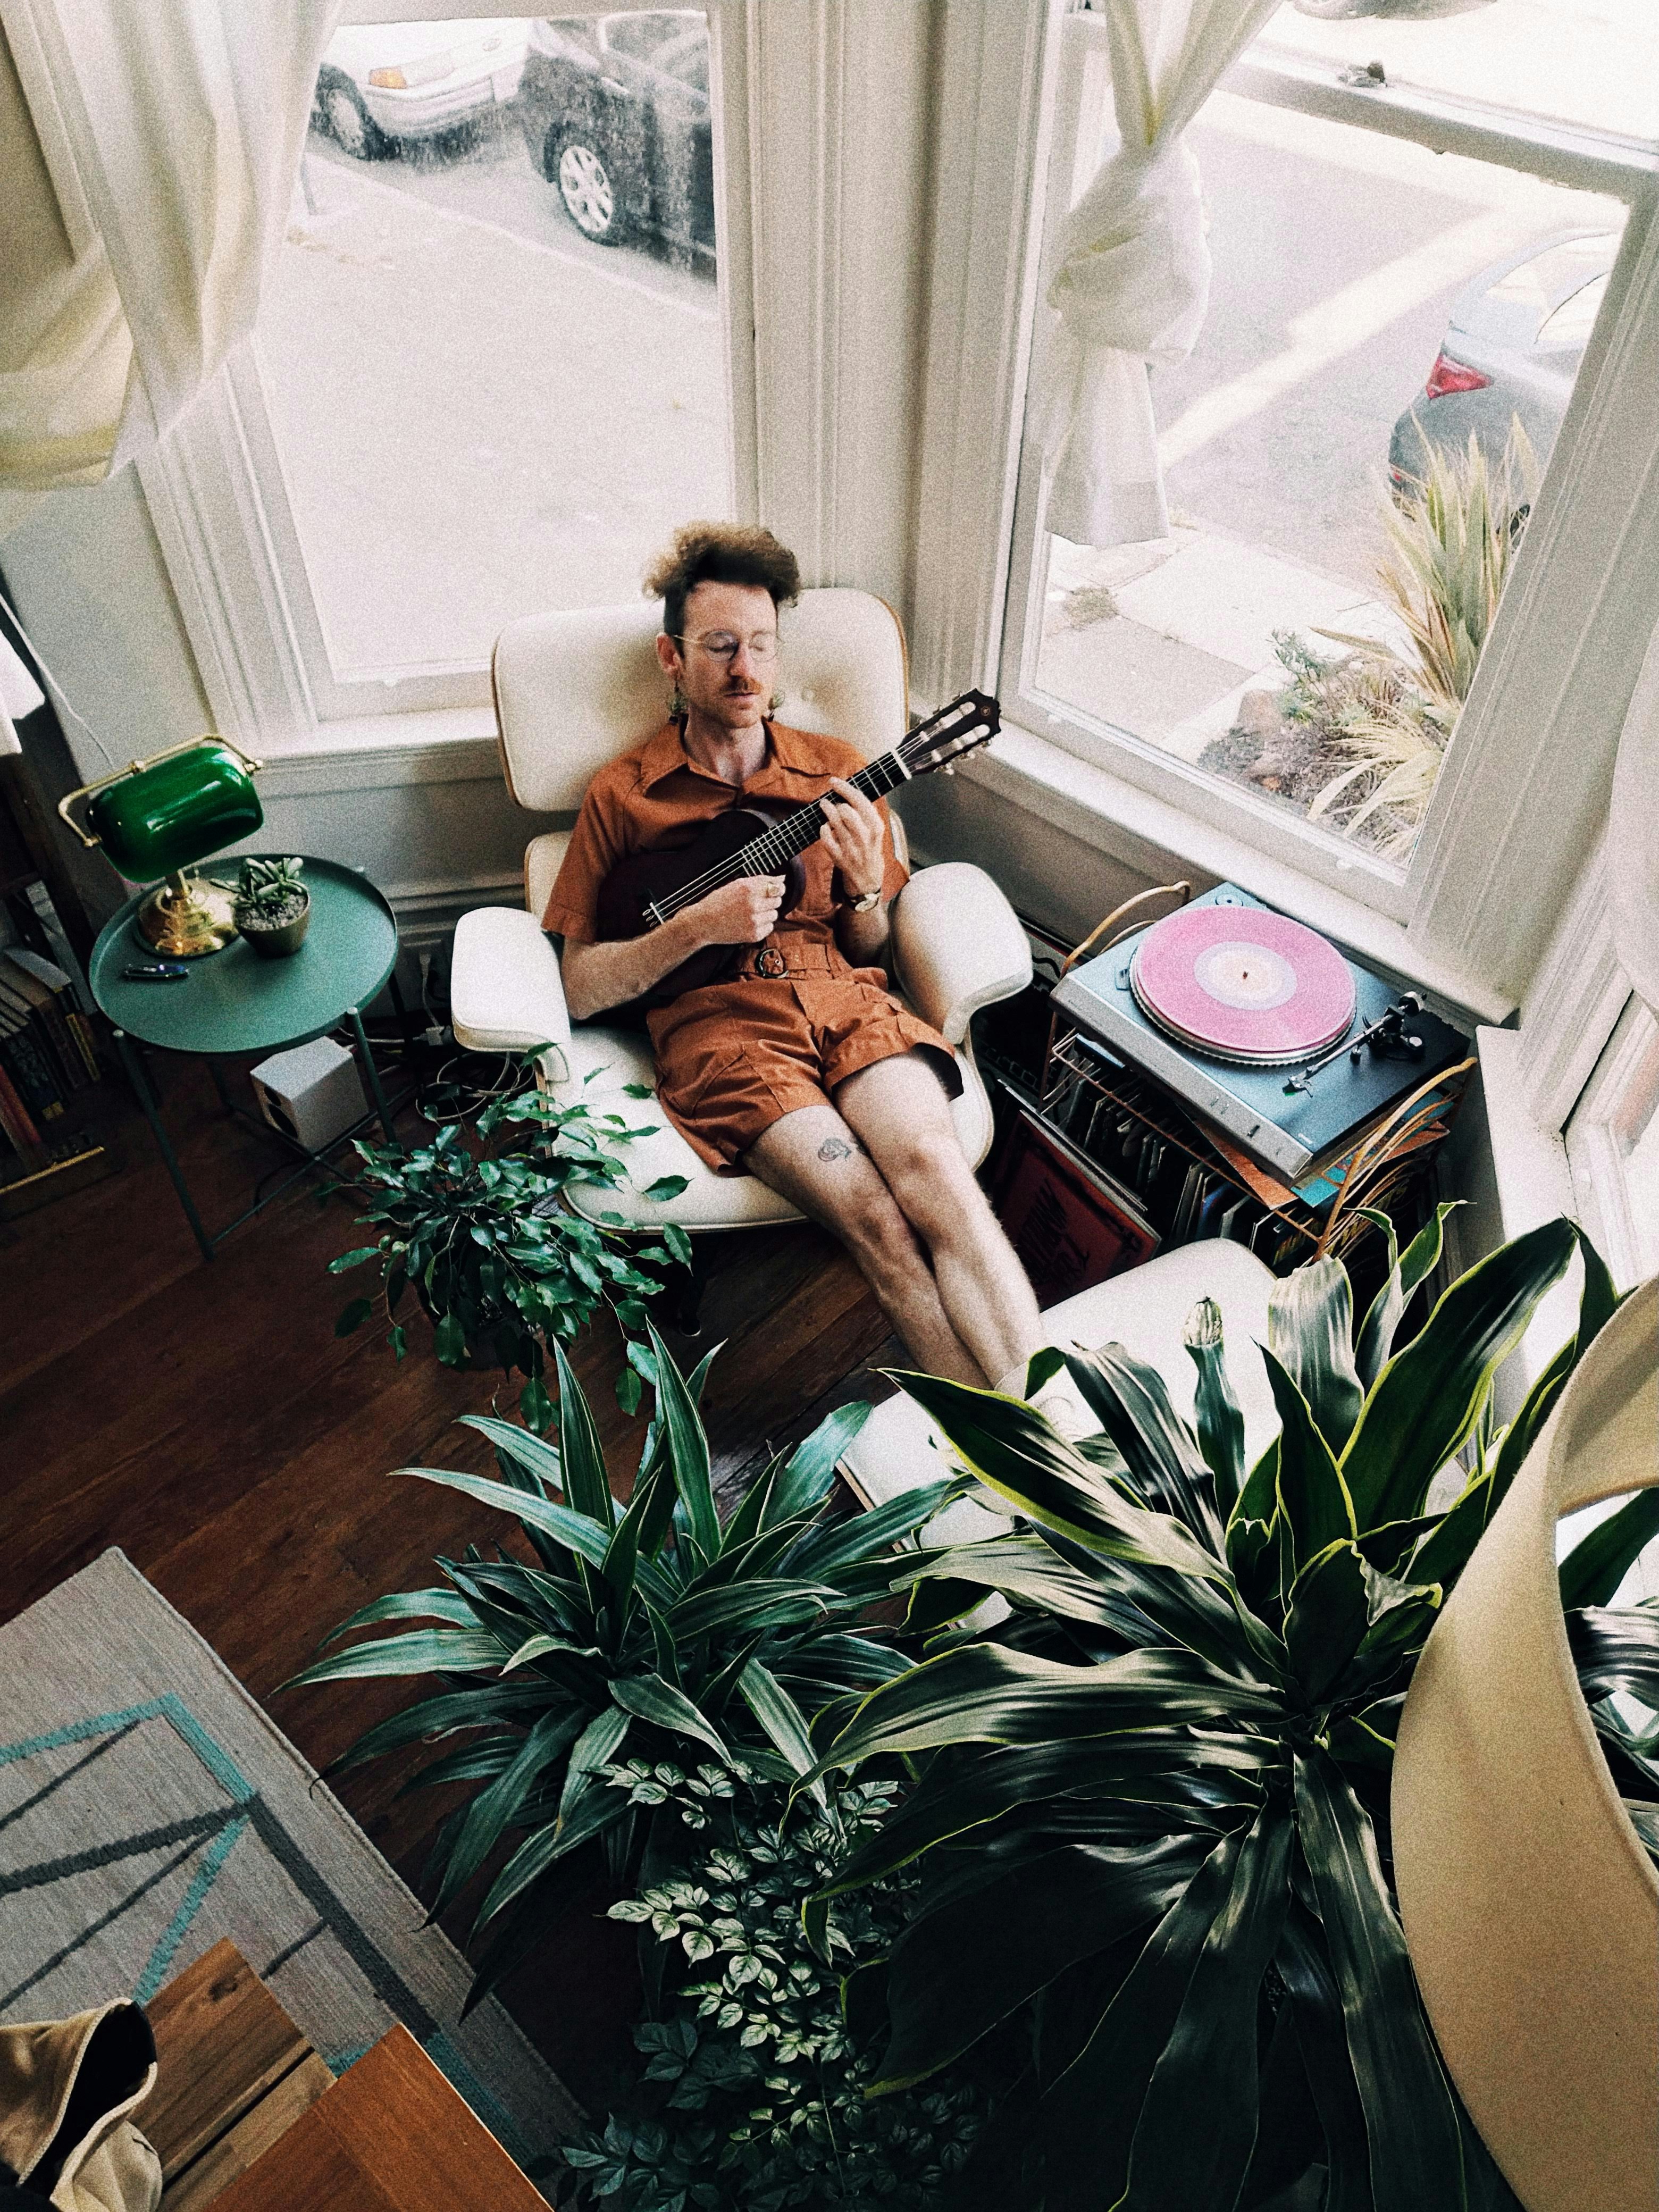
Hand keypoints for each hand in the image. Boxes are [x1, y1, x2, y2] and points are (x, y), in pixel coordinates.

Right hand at [687, 875, 786, 945]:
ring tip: (750, 913)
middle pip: (778, 901)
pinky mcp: (754, 934)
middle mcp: (753, 904)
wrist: (703, 923)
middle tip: (756, 903)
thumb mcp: (737, 885)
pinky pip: (769, 928)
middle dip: (770, 901)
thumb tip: (782, 879)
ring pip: (774, 915)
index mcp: (749, 888)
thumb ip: (761, 881)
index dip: (778, 889)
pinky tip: (748, 923)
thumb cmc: (718, 902)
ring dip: (766, 914)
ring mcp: (754, 921)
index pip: (778, 887)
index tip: (776, 891)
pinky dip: (762, 926)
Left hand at [818, 777, 885, 900]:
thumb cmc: (870, 850)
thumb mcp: (876, 831)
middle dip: (836, 801)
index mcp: (876, 828)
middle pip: (846, 810)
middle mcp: (865, 838)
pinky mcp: (839, 858)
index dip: (844, 788)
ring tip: (825, 806)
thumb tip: (849, 791)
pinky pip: (825, 837)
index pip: (860, 801)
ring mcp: (851, 848)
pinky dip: (823, 829)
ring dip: (827, 810)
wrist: (868, 880)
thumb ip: (866, 813)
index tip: (834, 781)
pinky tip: (826, 828)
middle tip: (831, 799)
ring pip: (834, 822)